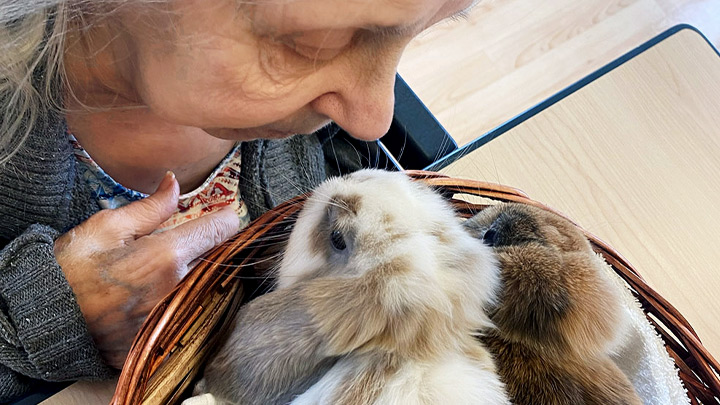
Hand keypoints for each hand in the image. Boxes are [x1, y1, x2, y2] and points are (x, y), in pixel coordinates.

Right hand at [54, 172, 239, 367]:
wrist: (45, 320)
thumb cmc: (71, 270)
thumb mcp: (107, 226)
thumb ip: (151, 208)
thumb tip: (175, 184)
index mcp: (166, 257)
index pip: (220, 231)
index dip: (224, 219)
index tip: (222, 216)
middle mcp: (176, 290)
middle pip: (217, 261)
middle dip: (209, 249)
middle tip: (190, 243)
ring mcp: (172, 319)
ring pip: (206, 289)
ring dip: (199, 277)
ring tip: (169, 273)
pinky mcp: (164, 341)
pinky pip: (190, 317)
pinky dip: (183, 305)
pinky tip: (161, 299)